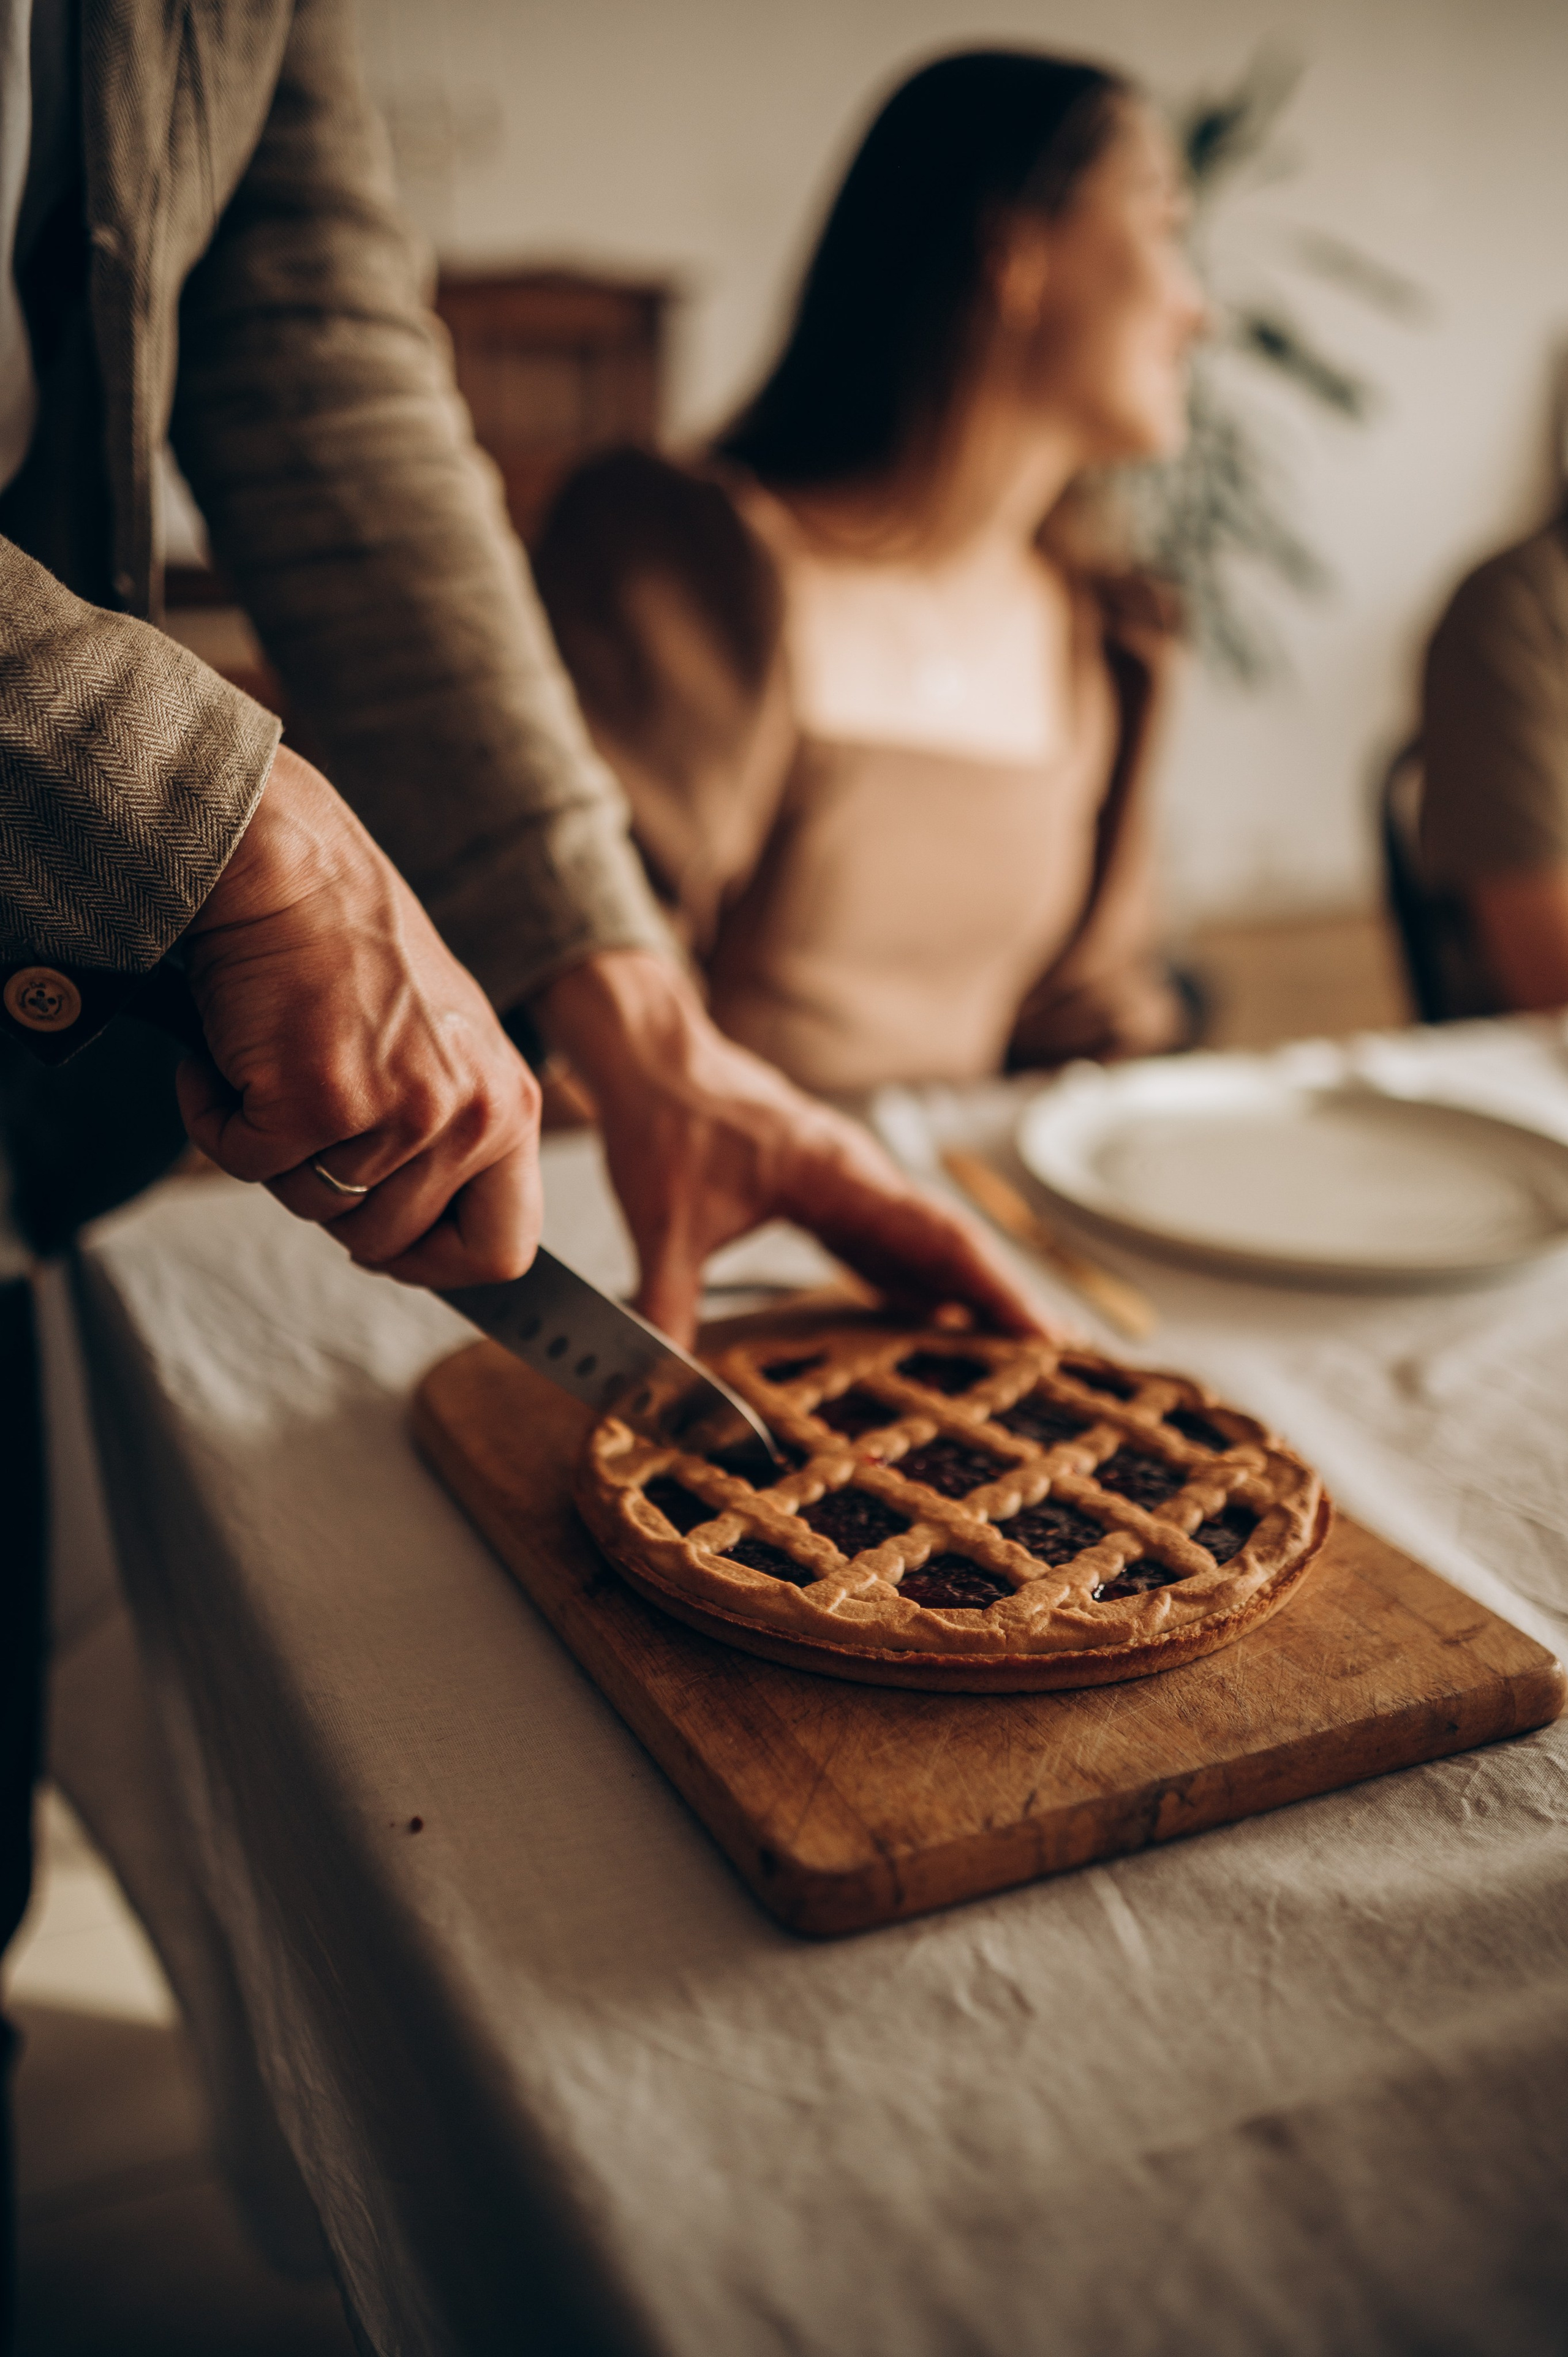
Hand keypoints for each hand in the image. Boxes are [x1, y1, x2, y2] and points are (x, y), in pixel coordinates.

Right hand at [180, 745, 541, 1286]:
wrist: (290, 868)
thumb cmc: (353, 953)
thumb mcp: (443, 1050)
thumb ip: (449, 1139)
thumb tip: (422, 1245)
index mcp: (512, 1106)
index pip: (505, 1251)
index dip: (436, 1266)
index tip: (391, 1247)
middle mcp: (471, 1115)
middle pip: (386, 1243)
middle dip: (331, 1197)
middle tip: (310, 1115)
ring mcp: (399, 1113)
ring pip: (312, 1207)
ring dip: (274, 1150)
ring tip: (280, 1065)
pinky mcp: (319, 1101)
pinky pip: (246, 1164)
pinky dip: (217, 1118)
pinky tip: (232, 1056)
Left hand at [537, 950, 1046, 1346]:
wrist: (651, 1054)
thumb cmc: (664, 1120)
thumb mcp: (663, 1221)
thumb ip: (667, 1304)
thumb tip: (660, 1388)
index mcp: (840, 1177)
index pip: (941, 1239)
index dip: (996, 1290)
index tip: (1043, 1334)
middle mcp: (858, 1176)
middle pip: (948, 1244)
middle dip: (999, 1301)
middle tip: (1050, 1361)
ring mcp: (845, 1180)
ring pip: (920, 1241)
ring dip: (960, 1291)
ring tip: (1003, 1352)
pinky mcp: (823, 1187)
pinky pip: (883, 1238)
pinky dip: (912, 1278)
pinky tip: (924, 1316)